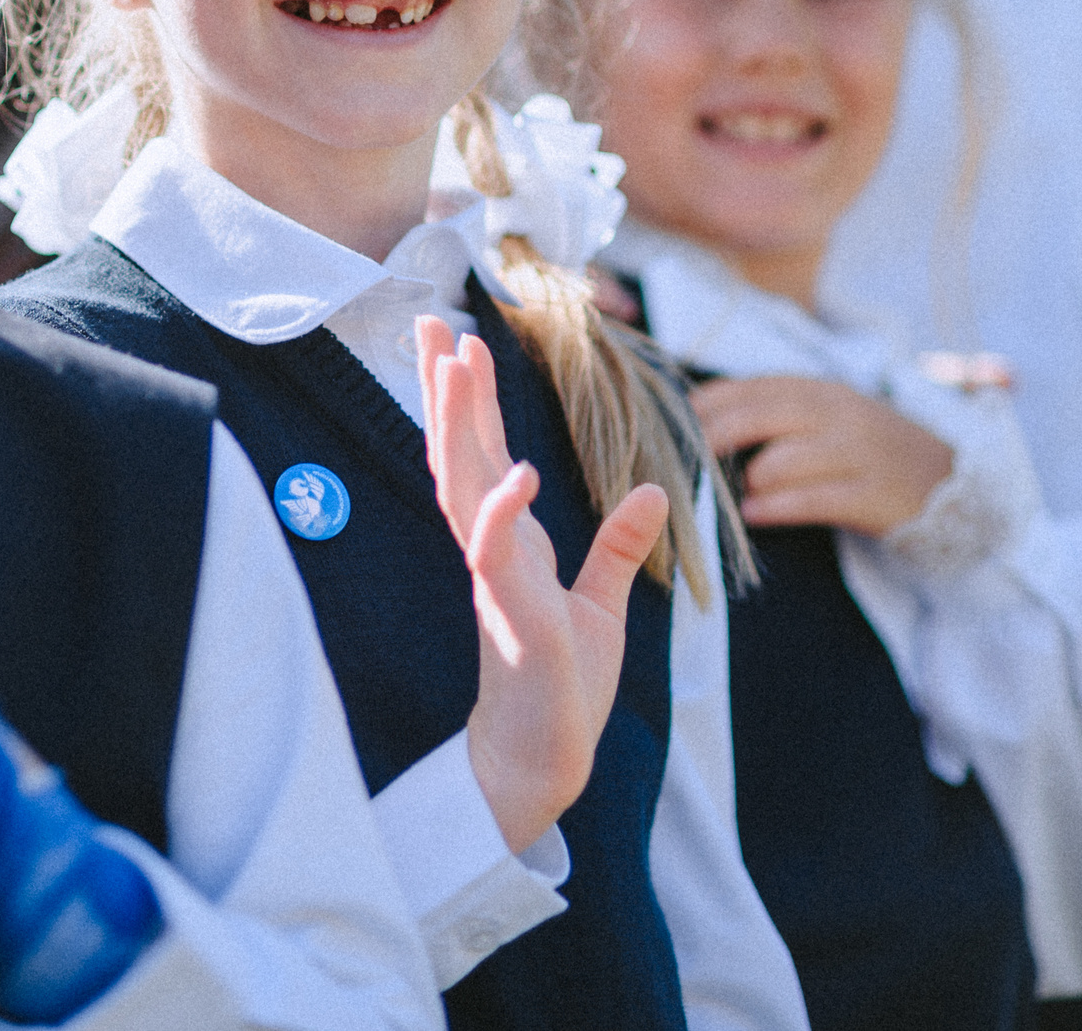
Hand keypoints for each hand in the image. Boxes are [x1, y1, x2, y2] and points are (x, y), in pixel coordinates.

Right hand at [417, 314, 667, 853]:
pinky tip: (515, 473)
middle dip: (446, 389)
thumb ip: (618, 547)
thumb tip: (651, 488)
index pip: (482, 455)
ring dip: (458, 425)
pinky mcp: (512, 615)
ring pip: (465, 486)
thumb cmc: (564, 688)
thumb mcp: (602, 603)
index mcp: (511, 542)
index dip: (468, 399)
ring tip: (457, 362)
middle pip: (459, 454)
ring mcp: (497, 578)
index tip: (459, 339)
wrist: (547, 760)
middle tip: (430, 321)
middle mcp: (493, 549)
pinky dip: (503, 512)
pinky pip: (498, 553)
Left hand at [690, 374, 952, 537]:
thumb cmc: (864, 450)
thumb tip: (695, 416)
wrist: (949, 480)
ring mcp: (856, 451)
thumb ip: (768, 412)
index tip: (667, 432)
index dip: (700, 410)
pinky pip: (810, 500)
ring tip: (731, 499)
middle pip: (754, 417)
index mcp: (815, 388)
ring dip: (746, 482)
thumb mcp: (822, 417)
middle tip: (681, 468)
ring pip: (778, 461)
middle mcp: (834, 411)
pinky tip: (754, 516)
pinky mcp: (871, 494)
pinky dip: (774, 509)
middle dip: (709, 442)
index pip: (743, 388)